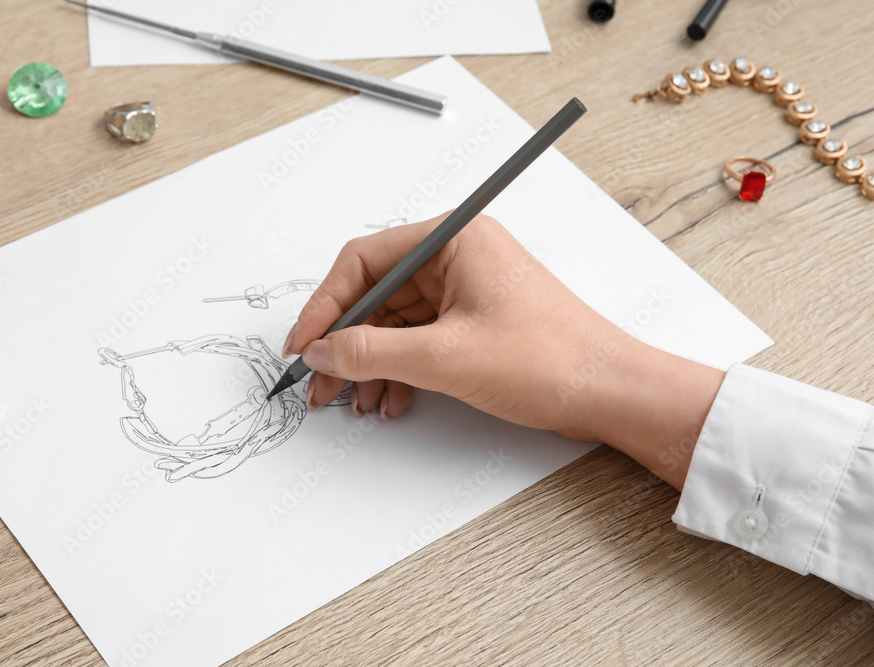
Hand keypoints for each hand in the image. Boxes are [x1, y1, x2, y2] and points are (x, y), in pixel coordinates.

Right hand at [283, 214, 724, 488]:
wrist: (610, 392)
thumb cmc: (548, 360)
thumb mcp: (443, 358)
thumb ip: (370, 351)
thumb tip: (321, 351)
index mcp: (453, 238)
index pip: (364, 260)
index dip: (324, 305)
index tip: (303, 345)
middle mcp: (457, 255)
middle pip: (376, 293)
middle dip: (346, 343)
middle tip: (320, 383)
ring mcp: (468, 289)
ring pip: (396, 322)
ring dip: (371, 363)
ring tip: (356, 402)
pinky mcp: (476, 320)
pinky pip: (420, 339)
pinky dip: (400, 369)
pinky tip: (391, 400)